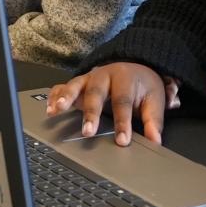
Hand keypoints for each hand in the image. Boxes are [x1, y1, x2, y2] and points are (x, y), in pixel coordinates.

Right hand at [46, 62, 166, 145]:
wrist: (134, 65)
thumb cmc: (142, 86)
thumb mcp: (154, 100)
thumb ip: (153, 121)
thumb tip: (155, 141)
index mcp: (125, 78)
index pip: (123, 101)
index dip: (122, 122)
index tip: (122, 140)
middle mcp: (104, 75)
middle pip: (96, 92)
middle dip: (91, 113)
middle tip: (88, 132)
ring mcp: (88, 78)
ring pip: (75, 85)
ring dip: (66, 97)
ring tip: (58, 109)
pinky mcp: (77, 83)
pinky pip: (62, 86)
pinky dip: (54, 96)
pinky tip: (49, 110)